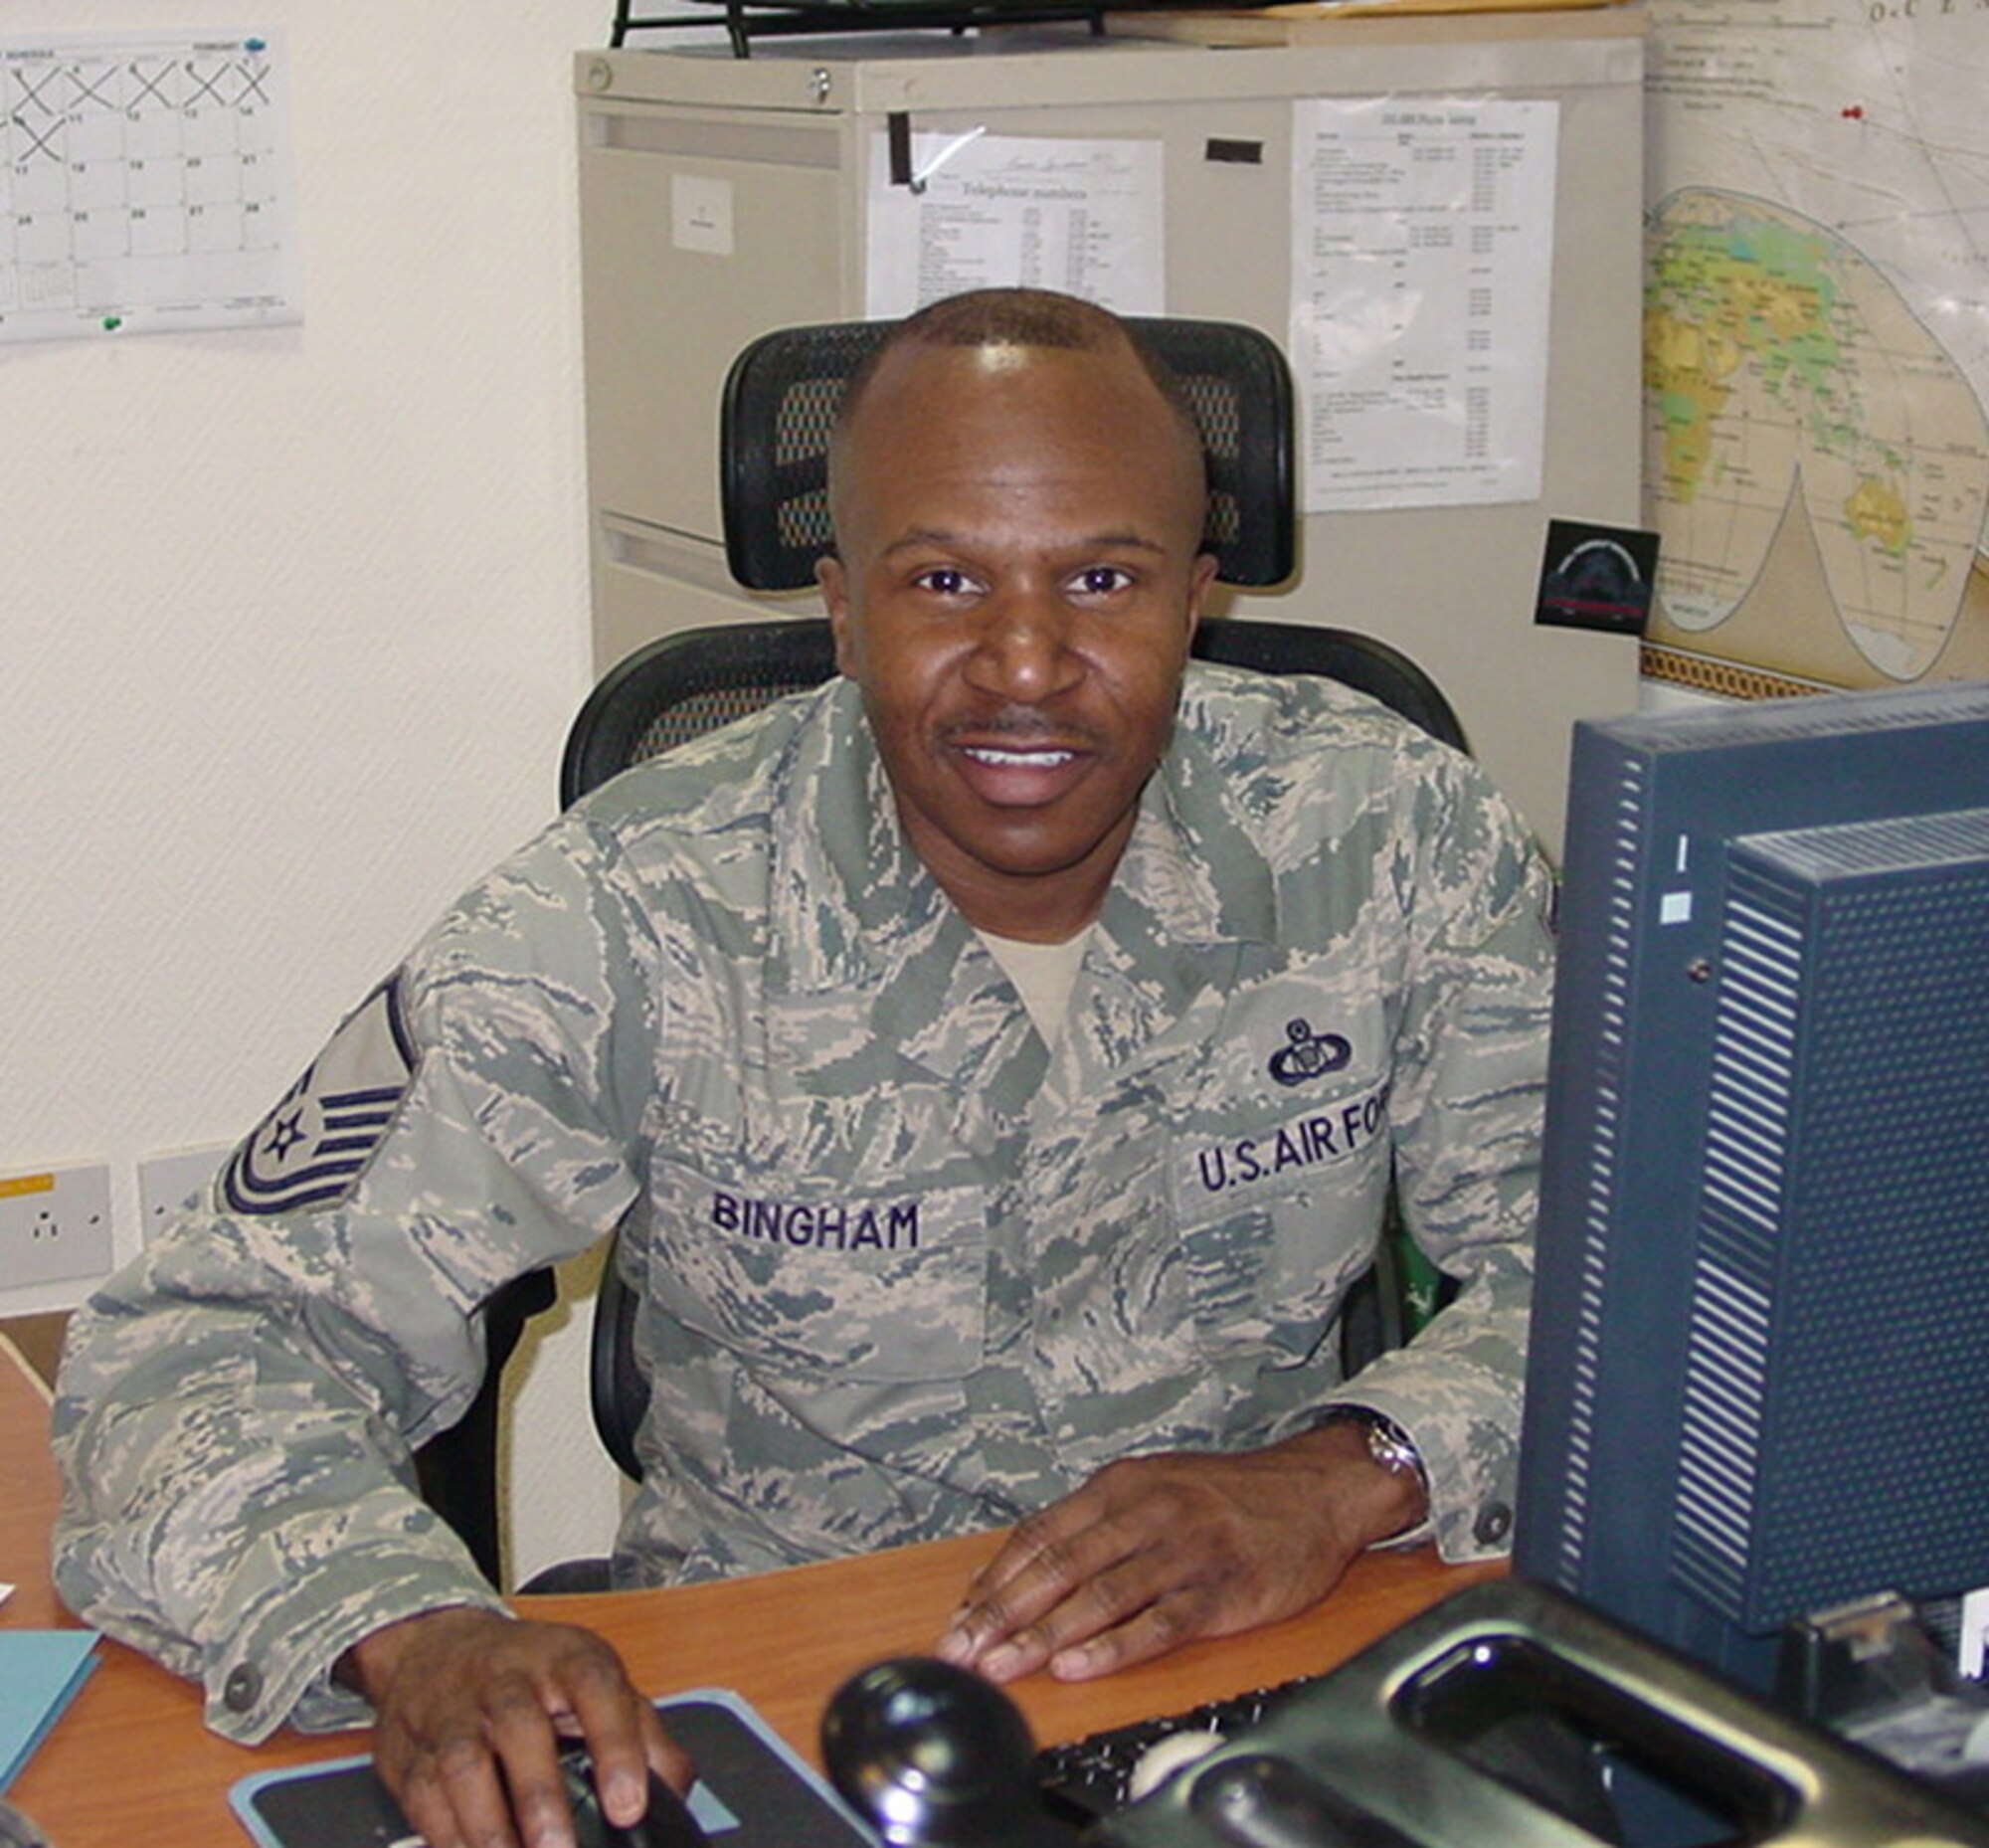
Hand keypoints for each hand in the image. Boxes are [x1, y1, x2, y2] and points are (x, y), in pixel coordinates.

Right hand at [340, 1607, 690, 1847]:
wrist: (435, 1645)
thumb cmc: (529, 1671)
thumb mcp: (594, 1680)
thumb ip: (643, 1733)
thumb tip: (676, 1791)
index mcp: (564, 1658)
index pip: (597, 1689)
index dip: (617, 1745)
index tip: (628, 1806)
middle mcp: (506, 1679)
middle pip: (519, 1726)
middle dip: (539, 1795)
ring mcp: (453, 1712)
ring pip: (462, 1764)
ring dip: (487, 1825)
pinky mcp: (411, 1750)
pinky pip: (423, 1797)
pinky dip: (446, 1837)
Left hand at [934, 1423, 1423, 1683]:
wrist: (1314, 1490)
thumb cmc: (1227, 1495)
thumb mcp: (1154, 1486)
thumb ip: (1096, 1524)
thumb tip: (1028, 1567)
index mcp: (1121, 1486)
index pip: (1040, 1535)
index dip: (994, 1581)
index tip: (960, 1619)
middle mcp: (1146, 1512)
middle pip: (1059, 1566)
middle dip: (1003, 1614)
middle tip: (966, 1650)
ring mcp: (1183, 1550)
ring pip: (1100, 1595)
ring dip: (1044, 1635)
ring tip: (1006, 1665)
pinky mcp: (1220, 1588)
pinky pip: (1158, 1621)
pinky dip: (1114, 1647)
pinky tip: (1080, 1666)